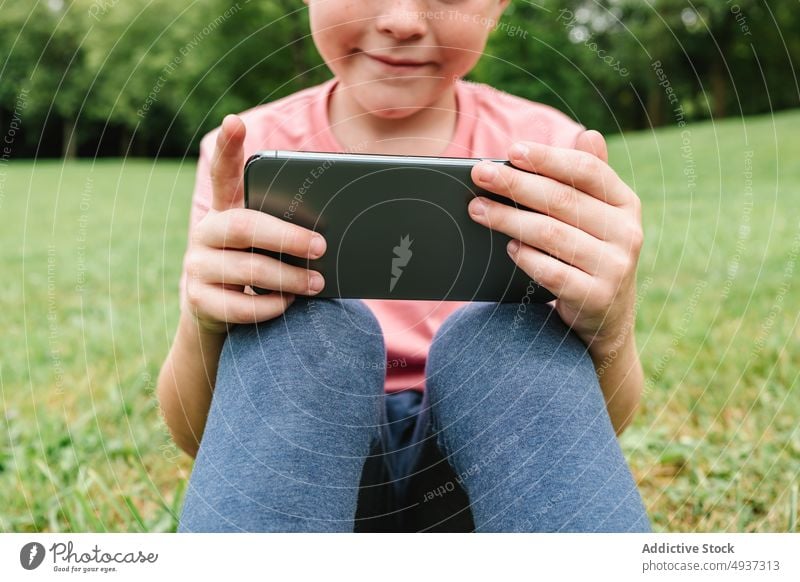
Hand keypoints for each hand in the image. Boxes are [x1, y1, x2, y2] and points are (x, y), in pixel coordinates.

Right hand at [183, 114, 326, 334]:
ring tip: (317, 282)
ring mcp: (198, 266)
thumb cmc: (258, 267)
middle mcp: (206, 232)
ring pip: (246, 270)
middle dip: (288, 238)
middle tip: (321, 247)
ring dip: (289, 278)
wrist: (221, 312)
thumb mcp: (270, 244)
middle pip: (244, 226)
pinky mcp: (198, 300)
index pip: (223, 173)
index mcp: (226, 210)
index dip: (228, 147)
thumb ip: (288, 230)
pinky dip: (272, 306)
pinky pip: (240, 306)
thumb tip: (335, 232)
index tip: (235, 121)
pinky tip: (289, 302)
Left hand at [467, 130, 643, 354]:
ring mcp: (614, 267)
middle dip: (515, 184)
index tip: (511, 151)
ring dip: (508, 218)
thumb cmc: (592, 254)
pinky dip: (525, 257)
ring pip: (551, 234)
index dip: (548, 158)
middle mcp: (626, 232)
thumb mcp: (600, 217)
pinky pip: (551, 271)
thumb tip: (587, 134)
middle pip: (562, 200)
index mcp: (626, 203)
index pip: (587, 170)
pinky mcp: (596, 297)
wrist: (607, 318)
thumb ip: (591, 178)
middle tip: (479, 175)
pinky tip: (506, 246)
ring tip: (477, 209)